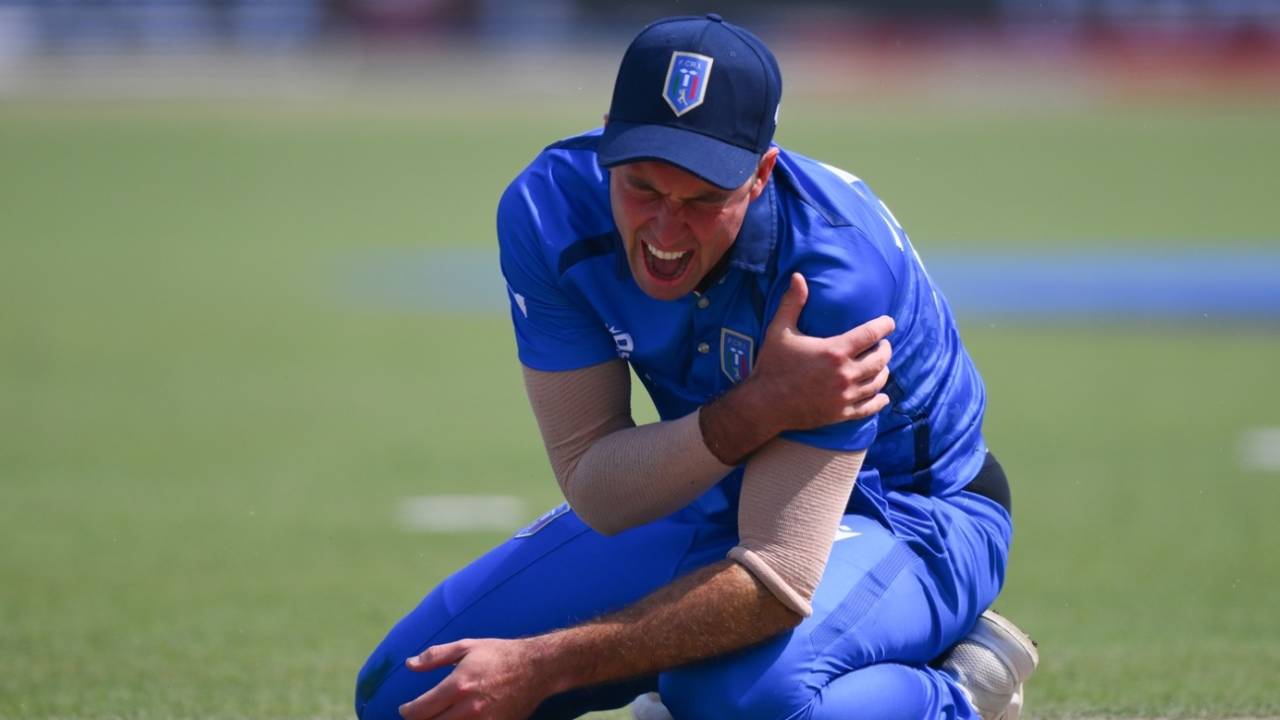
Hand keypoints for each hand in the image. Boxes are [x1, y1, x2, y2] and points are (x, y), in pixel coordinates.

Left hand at [399, 638, 550, 719]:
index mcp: (457, 686)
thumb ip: (435, 656)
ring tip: (436, 717)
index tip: (405, 709)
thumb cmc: (500, 654)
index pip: (420, 710)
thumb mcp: (467, 647)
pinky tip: (456, 719)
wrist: (537, 668)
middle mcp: (468, 709)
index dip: (407, 712)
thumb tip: (409, 664)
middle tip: (420, 715)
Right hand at [748, 273, 893, 430]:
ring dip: (883, 371)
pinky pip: (869, 407)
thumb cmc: (772, 365)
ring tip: (881, 365)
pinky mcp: (841, 413)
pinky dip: (879, 400)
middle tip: (883, 344)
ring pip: (878, 382)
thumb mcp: (779, 330)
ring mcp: (845, 396)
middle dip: (885, 348)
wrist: (764, 405)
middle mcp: (844, 374)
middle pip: (880, 359)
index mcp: (834, 351)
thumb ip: (792, 302)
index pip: (870, 334)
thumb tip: (798, 276)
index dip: (884, 326)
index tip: (889, 322)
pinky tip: (882, 396)